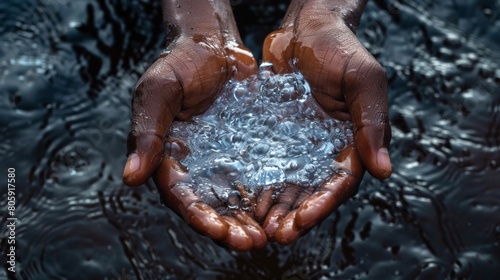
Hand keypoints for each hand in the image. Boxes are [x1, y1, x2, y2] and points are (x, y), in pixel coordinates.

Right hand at [122, 0, 263, 250]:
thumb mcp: (158, 92)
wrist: (212, 45)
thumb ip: (147, 133)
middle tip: (252, 242)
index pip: (181, 198)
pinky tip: (280, 210)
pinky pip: (255, 179)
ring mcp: (221, 161)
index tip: (220, 232)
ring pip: (234, 201)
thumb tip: (130, 178)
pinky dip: (264, 198)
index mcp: (168, 158)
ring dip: (248, 222)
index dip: (199, 218)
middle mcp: (195, 166)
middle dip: (229, 229)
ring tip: (268, 236)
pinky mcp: (245, 152)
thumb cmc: (180, 64)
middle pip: (210, 208)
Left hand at [259, 0, 391, 243]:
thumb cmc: (340, 48)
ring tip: (257, 226)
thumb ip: (372, 124)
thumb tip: (384, 171)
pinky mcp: (277, 135)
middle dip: (296, 215)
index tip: (301, 222)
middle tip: (275, 235)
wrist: (306, 26)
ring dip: (276, 207)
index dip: (322, 205)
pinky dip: (259, 184)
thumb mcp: (363, 81)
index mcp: (353, 141)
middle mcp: (327, 148)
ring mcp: (301, 143)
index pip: (340, 183)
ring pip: (289, 184)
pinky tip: (244, 200)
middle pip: (313, 191)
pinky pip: (267, 164)